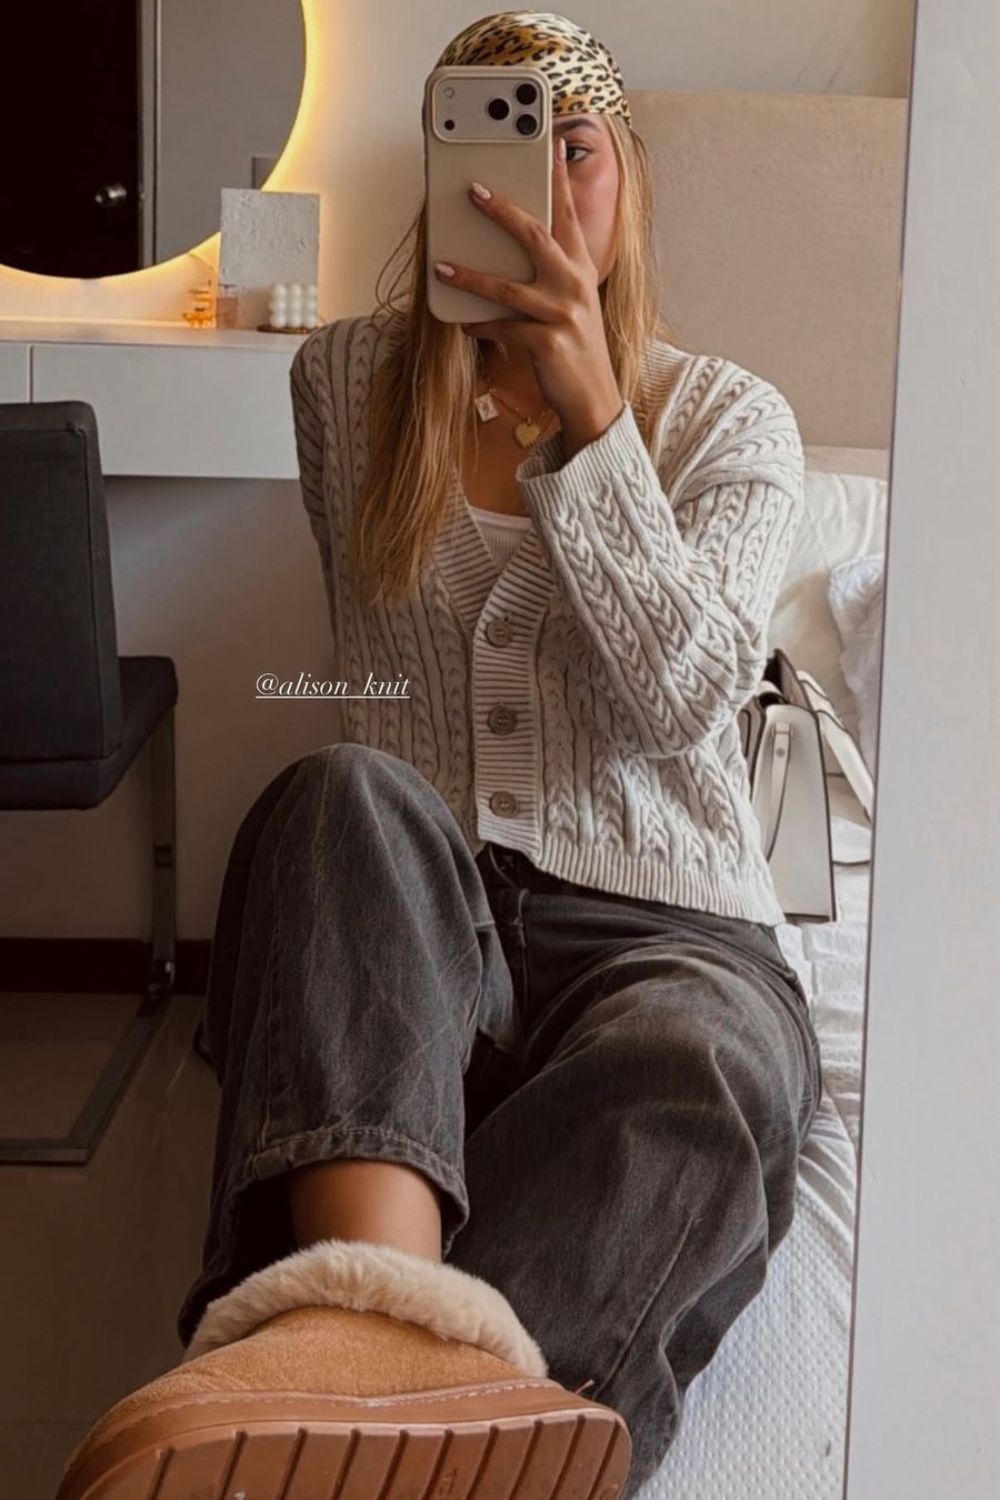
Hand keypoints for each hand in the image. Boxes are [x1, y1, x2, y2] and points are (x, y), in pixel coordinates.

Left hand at [433, 137, 624, 456]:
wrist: (593, 396)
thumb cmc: (574, 345)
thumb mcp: (571, 301)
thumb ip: (551, 271)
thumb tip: (508, 245)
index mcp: (580, 267)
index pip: (568, 213)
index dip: (558, 176)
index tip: (548, 142)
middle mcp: (574, 284)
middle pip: (534, 236)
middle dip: (501, 210)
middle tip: (472, 190)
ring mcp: (563, 314)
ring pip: (507, 287)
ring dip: (470, 276)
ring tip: (442, 266)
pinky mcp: (548, 344)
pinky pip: (504, 329)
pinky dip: (480, 325)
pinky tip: (463, 323)